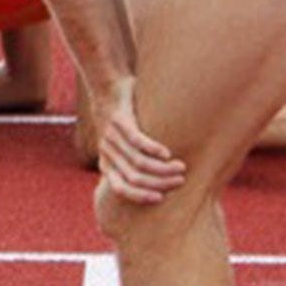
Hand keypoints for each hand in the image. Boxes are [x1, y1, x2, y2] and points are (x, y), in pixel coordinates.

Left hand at [96, 81, 185, 203]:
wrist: (104, 87)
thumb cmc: (120, 120)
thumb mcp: (120, 145)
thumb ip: (132, 162)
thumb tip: (158, 181)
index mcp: (105, 162)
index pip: (119, 188)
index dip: (140, 196)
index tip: (161, 198)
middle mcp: (106, 151)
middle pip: (133, 177)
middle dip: (159, 183)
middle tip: (180, 180)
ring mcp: (111, 136)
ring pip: (138, 161)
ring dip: (162, 168)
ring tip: (181, 167)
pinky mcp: (119, 120)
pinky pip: (136, 140)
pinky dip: (154, 150)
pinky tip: (167, 153)